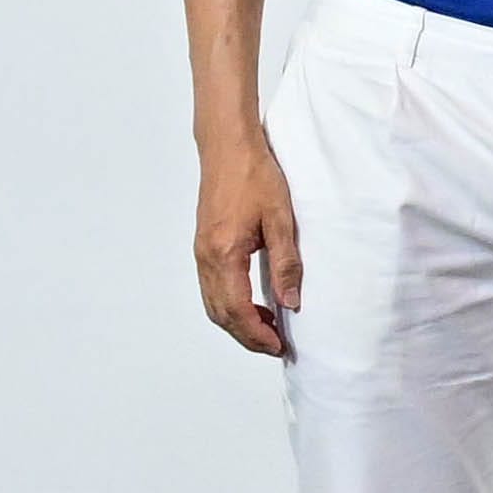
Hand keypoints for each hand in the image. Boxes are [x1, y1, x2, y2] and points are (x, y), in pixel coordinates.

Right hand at [194, 137, 305, 358]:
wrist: (228, 146)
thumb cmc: (254, 175)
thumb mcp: (281, 219)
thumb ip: (286, 264)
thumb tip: (291, 302)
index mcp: (224, 254)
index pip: (238, 310)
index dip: (258, 334)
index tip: (279, 346)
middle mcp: (206, 257)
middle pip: (221, 314)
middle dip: (247, 336)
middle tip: (275, 345)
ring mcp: (201, 252)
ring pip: (213, 304)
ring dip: (237, 322)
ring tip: (267, 328)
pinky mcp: (203, 245)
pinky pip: (211, 288)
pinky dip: (229, 305)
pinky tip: (251, 303)